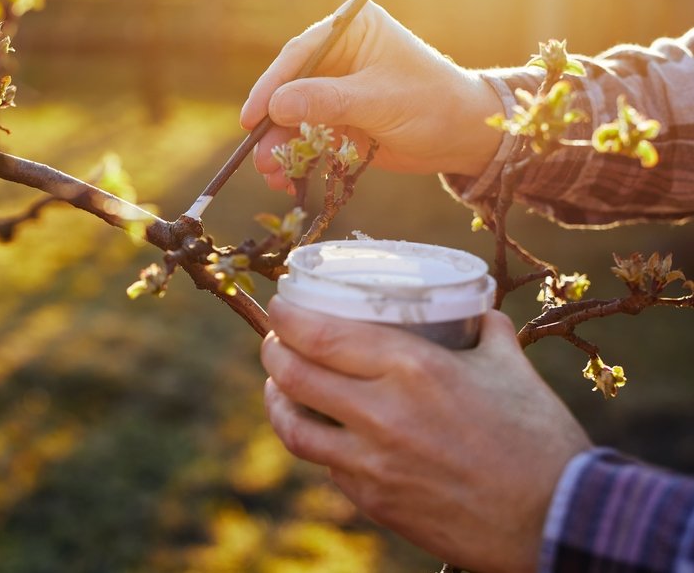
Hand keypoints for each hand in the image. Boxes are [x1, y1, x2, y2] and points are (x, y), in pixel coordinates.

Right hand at [240, 2, 504, 191]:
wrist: (462, 136)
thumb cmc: (432, 103)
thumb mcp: (379, 101)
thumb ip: (328, 101)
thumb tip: (277, 105)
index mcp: (350, 30)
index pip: (299, 54)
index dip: (272, 85)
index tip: (252, 117)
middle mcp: (337, 54)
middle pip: (289, 87)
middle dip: (272, 125)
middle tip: (260, 156)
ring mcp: (334, 88)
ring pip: (292, 117)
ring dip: (280, 147)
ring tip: (273, 175)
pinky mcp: (334, 119)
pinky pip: (304, 137)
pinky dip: (295, 158)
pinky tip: (288, 179)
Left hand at [260, 296, 591, 571]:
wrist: (558, 522)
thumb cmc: (539, 439)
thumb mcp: (512, 367)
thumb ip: (487, 331)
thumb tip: (478, 311)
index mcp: (413, 369)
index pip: (319, 334)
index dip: (286, 317)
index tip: (280, 307)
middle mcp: (382, 414)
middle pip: (292, 377)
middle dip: (272, 353)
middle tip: (276, 342)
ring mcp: (372, 464)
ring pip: (293, 428)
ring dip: (276, 401)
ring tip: (280, 387)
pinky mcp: (375, 502)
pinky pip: (327, 466)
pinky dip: (319, 443)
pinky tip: (326, 431)